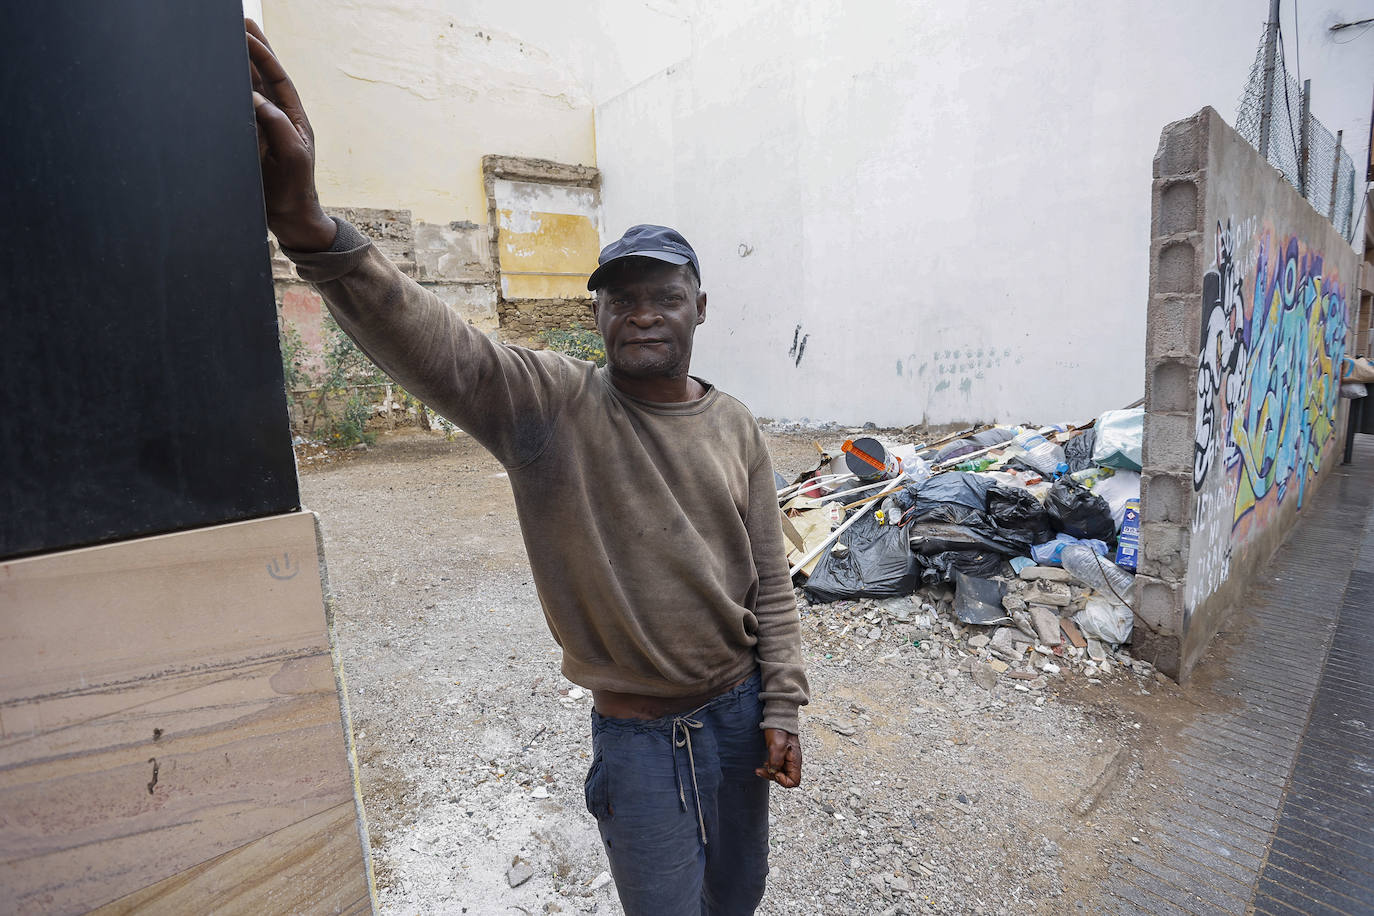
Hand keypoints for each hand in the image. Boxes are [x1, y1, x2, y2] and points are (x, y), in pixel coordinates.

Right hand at [245, 19, 336, 251]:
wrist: (289, 218)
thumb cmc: (296, 188)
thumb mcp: (293, 156)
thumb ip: (277, 126)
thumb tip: (256, 98)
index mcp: (292, 116)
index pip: (277, 76)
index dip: (263, 53)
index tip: (247, 31)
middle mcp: (276, 116)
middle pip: (262, 75)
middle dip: (251, 48)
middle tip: (238, 21)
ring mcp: (260, 127)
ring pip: (246, 89)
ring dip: (235, 65)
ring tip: (223, 40)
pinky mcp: (246, 140)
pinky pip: (234, 111)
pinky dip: (225, 93)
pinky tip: (214, 78)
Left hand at [755, 728, 801, 787]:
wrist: (778, 718)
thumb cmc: (779, 730)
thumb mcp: (776, 746)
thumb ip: (776, 761)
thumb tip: (773, 772)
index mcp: (795, 761)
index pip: (794, 781)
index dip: (783, 781)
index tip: (774, 772)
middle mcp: (792, 762)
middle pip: (786, 778)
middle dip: (773, 777)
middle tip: (761, 770)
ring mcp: (787, 759)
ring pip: (780, 773)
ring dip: (770, 773)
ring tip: (760, 769)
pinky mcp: (782, 755)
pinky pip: (777, 766)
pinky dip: (770, 767)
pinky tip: (764, 763)